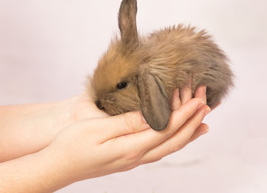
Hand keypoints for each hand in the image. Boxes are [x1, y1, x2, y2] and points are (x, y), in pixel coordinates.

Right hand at [44, 84, 210, 185]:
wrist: (58, 167)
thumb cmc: (72, 145)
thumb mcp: (97, 129)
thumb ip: (127, 123)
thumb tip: (153, 115)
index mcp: (131, 147)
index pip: (166, 129)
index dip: (185, 114)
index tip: (200, 100)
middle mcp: (137, 156)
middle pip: (173, 140)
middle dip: (192, 122)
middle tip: (207, 105)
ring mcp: (134, 159)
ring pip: (169, 146)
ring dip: (187, 132)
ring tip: (202, 122)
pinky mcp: (129, 158)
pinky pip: (159, 148)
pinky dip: (173, 139)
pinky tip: (174, 135)